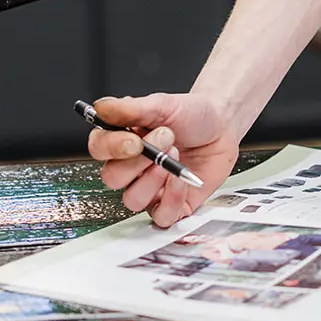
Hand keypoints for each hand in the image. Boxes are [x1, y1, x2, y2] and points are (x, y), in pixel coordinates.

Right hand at [86, 93, 238, 228]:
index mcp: (123, 140)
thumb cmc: (191, 114)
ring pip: (133, 200)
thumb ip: (130, 108)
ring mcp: (150, 188)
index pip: (99, 149)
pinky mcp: (172, 204)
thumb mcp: (162, 104)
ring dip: (153, 179)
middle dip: (139, 161)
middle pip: (113, 178)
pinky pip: (161, 215)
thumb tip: (101, 108)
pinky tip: (181, 178)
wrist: (221, 124)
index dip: (112, 148)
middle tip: (166, 137)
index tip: (134, 140)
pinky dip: (171, 198)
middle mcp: (132, 168)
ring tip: (175, 155)